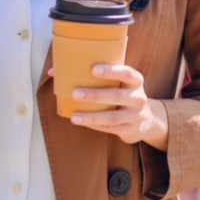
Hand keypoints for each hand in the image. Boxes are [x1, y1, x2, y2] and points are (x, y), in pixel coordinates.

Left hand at [48, 64, 167, 149]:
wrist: (146, 120)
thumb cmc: (121, 94)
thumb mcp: (117, 83)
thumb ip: (92, 75)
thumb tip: (54, 71)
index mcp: (135, 81)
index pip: (127, 73)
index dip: (111, 71)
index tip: (93, 69)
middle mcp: (138, 98)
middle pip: (117, 96)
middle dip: (95, 95)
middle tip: (75, 93)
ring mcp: (136, 116)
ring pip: (112, 117)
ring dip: (92, 116)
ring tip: (74, 116)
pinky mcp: (130, 130)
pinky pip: (110, 129)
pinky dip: (95, 125)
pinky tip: (82, 122)